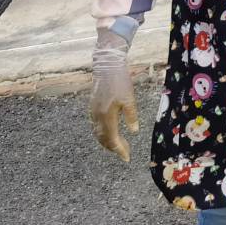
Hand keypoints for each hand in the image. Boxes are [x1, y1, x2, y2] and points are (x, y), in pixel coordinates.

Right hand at [89, 28, 136, 162]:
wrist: (106, 66)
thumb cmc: (120, 81)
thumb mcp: (130, 98)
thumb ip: (131, 116)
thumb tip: (133, 132)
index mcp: (107, 116)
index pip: (112, 139)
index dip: (119, 150)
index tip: (127, 158)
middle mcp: (97, 117)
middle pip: (103, 139)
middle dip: (114, 148)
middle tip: (125, 153)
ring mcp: (93, 113)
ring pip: (98, 134)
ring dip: (108, 142)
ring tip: (119, 146)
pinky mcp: (92, 108)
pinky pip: (96, 127)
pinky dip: (103, 134)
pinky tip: (110, 133)